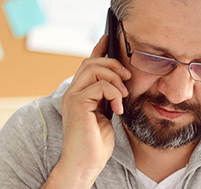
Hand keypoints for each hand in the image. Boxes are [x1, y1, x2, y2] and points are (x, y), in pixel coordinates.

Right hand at [44, 35, 130, 188]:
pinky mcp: (77, 103)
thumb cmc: (96, 144)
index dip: (98, 48)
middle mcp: (72, 92)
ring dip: (115, 78)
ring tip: (124, 95)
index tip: (109, 36)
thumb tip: (121, 81)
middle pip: (91, 61)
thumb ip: (108, 96)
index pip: (87, 64)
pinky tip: (118, 108)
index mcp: (79, 93)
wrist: (86, 163)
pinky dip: (114, 94)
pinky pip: (100, 85)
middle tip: (128, 77)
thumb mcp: (107, 114)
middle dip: (113, 63)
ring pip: (94, 68)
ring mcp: (72, 96)